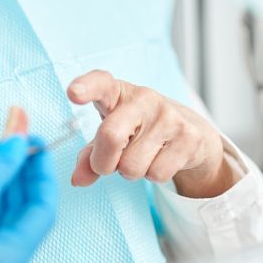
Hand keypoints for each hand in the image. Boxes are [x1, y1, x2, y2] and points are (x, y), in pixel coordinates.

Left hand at [67, 70, 236, 197]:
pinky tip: (160, 158)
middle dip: (102, 163)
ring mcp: (169, 116)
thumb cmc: (137, 129)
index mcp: (117, 92)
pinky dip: (153, 175)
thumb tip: (78, 180)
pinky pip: (156, 174)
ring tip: (142, 155)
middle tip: (107, 164)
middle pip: (110, 137)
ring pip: (132, 166)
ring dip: (131, 171)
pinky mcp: (189, 137)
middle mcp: (144, 98)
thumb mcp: (110, 133)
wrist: (188, 130)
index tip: (73, 93)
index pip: (100, 83)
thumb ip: (89, 154)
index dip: (86, 87)